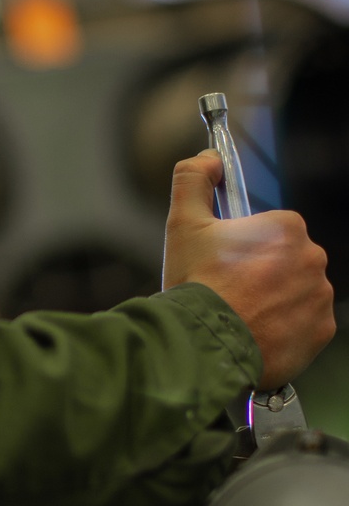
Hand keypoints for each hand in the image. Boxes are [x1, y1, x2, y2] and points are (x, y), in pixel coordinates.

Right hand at [162, 151, 334, 388]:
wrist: (203, 346)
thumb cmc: (196, 285)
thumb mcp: (183, 224)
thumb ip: (193, 179)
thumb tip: (209, 159)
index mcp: (286, 228)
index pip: (272, 230)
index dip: (245, 246)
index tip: (227, 263)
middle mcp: (312, 258)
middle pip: (287, 260)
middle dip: (263, 273)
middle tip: (231, 290)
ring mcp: (320, 296)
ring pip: (297, 291)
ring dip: (275, 299)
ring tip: (242, 313)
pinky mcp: (322, 330)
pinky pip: (306, 323)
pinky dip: (286, 327)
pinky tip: (258, 331)